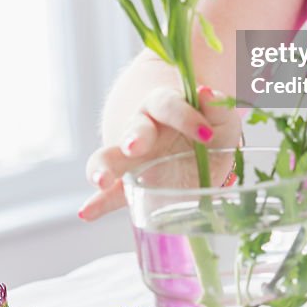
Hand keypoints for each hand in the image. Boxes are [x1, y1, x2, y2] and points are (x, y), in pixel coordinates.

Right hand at [79, 85, 241, 220]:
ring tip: (101, 180)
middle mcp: (142, 126)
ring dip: (104, 167)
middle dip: (134, 137)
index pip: (168, 105)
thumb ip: (215, 106)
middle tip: (134, 147)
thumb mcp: (219, 117)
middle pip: (134, 128)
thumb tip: (206, 93)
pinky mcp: (130, 184)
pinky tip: (87, 213)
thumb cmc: (209, 129)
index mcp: (164, 107)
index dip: (185, 116)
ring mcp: (132, 157)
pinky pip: (112, 194)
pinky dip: (99, 203)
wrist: (199, 149)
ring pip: (112, 157)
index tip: (206, 133)